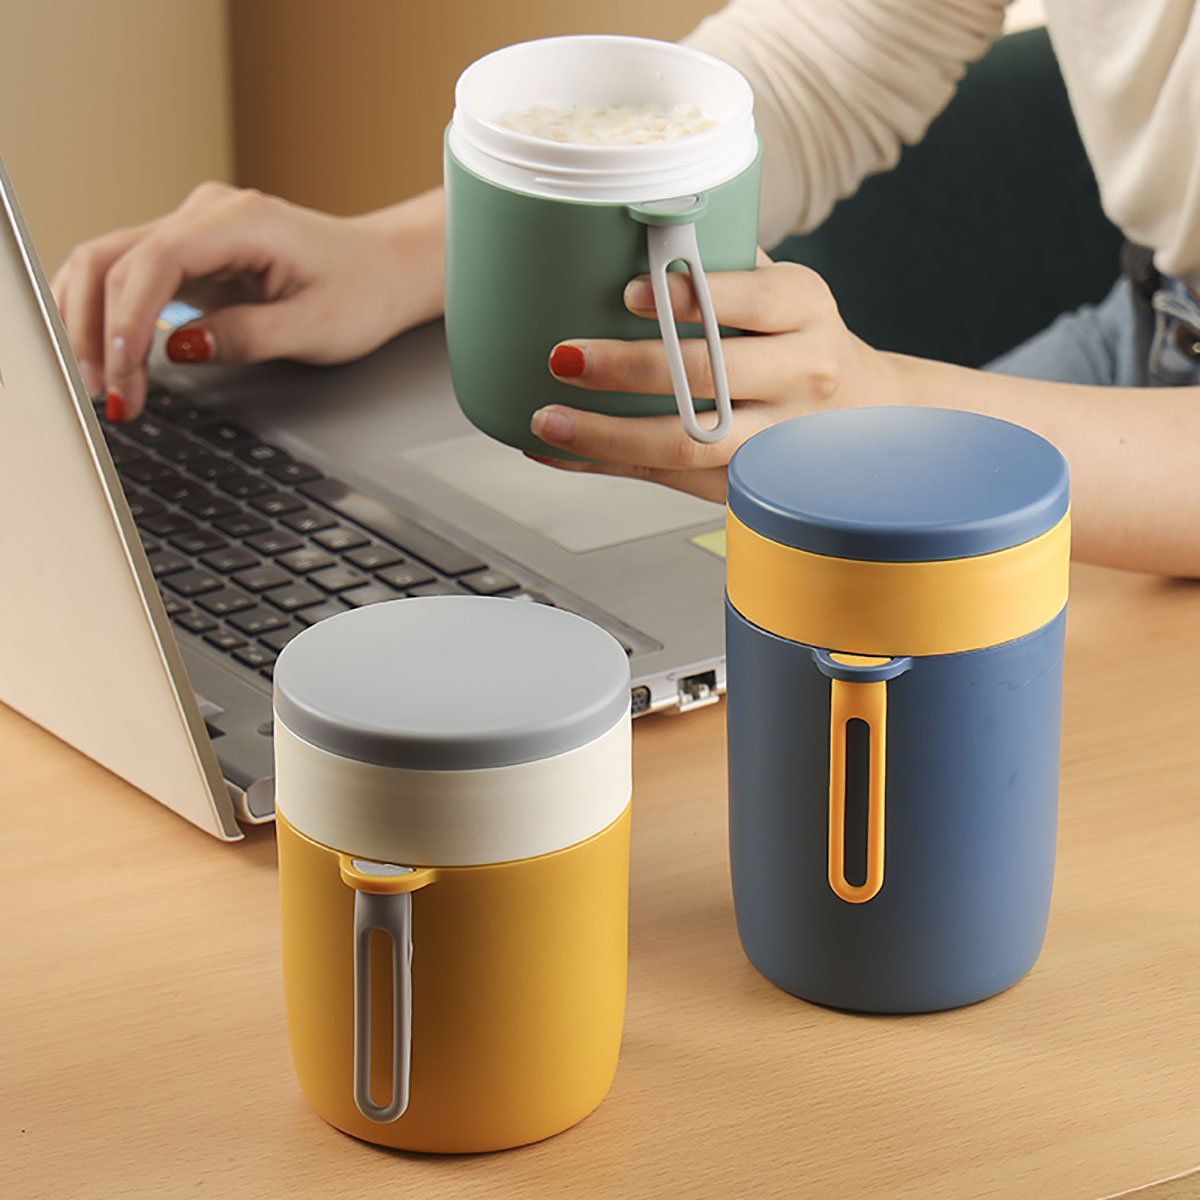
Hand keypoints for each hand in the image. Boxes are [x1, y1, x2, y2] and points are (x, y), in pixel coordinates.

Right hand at [51, 182, 444, 420]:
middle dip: (96, 328)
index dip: (128, 320)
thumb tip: (179, 348)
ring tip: (98, 383)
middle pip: (113, 258)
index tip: (123, 374)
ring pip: (108, 262)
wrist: (384, 269)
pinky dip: (105, 313)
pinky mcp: (188, 250)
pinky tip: (101, 353)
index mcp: (243, 222)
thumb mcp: (318, 328)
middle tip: (103, 394)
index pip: (157, 261)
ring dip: (88, 321)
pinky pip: (126, 274)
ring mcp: (192, 227)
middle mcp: (207, 214)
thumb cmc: (363, 293)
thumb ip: (249, 337)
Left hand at [528, 253, 885, 502]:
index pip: (755, 300)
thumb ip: (717, 267)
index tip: (628, 293)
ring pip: (691, 442)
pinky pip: (670, 478)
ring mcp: (779, 440)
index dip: (690, 298)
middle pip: (714, 377)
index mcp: (805, 309)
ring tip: (547, 419)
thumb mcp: (779, 289)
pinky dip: (608, 465)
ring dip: (609, 434)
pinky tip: (560, 451)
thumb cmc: (794, 338)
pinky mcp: (749, 483)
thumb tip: (609, 233)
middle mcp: (803, 374)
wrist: (863, 412)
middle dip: (630, 369)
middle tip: (564, 356)